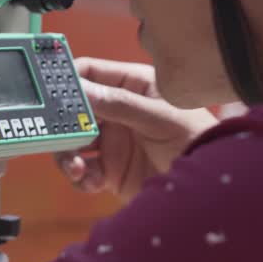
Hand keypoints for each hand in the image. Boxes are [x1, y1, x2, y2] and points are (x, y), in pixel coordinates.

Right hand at [56, 57, 218, 202]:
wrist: (212, 188)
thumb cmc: (196, 140)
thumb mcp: (159, 117)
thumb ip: (119, 104)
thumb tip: (80, 90)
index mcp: (132, 86)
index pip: (91, 73)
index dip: (68, 78)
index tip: (49, 88)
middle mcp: (117, 112)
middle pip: (74, 110)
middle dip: (62, 123)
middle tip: (54, 135)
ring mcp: (112, 141)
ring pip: (73, 142)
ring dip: (67, 154)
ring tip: (75, 166)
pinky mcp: (111, 170)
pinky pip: (83, 171)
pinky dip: (80, 177)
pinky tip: (90, 181)